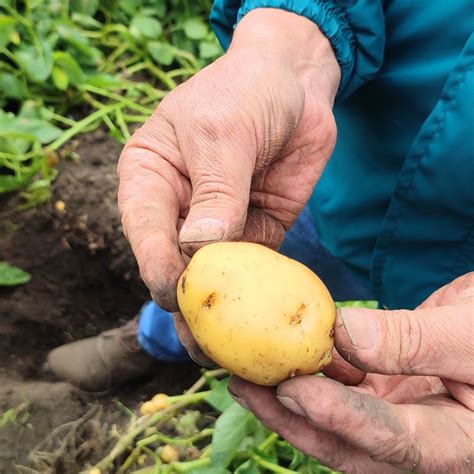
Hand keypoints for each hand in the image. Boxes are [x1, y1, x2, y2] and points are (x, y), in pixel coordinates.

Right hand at [117, 9, 339, 360]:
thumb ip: (215, 192)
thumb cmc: (245, 93)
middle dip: (189, 304)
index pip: (146, 233)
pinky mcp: (257, 234)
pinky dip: (258, 297)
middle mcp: (179, 210)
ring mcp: (219, 226)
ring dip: (223, 311)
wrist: (296, 84)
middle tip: (203, 346)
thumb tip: (200, 251)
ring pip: (214, 278)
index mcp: (150, 181)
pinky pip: (254, 272)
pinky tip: (263, 324)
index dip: (159, 267)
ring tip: (230, 352)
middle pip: (175, 266)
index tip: (177, 298)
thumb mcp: (223, 134)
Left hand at [229, 273, 473, 472]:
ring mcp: (400, 414)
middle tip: (247, 389)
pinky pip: (342, 388)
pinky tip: (285, 357)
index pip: (394, 441)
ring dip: (291, 398)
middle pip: (350, 444)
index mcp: (458, 443)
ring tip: (248, 374)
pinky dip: (314, 374)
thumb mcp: (470, 331)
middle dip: (293, 419)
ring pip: (337, 419)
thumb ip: (413, 340)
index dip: (340, 418)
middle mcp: (423, 438)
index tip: (293, 388)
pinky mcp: (385, 391)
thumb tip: (341, 336)